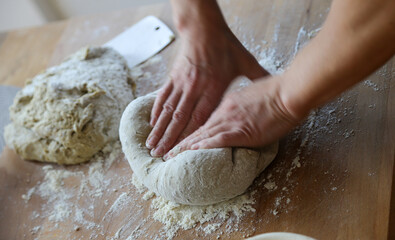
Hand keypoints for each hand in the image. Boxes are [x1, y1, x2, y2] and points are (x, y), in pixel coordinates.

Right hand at [146, 27, 267, 156]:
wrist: (205, 28)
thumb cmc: (226, 45)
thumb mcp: (245, 61)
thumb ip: (258, 76)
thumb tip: (274, 88)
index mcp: (214, 87)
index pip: (201, 117)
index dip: (191, 136)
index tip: (183, 152)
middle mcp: (195, 88)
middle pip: (181, 118)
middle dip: (170, 139)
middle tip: (160, 155)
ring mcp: (182, 82)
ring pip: (169, 110)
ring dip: (160, 129)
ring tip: (151, 145)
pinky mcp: (173, 76)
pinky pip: (163, 97)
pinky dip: (157, 111)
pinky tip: (152, 123)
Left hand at [164, 76, 306, 158]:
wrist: (287, 92)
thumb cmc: (278, 92)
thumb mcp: (256, 93)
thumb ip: (247, 102)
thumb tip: (246, 109)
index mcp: (229, 103)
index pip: (206, 119)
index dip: (193, 130)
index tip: (183, 137)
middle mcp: (225, 112)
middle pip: (199, 128)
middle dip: (182, 140)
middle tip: (168, 150)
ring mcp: (231, 120)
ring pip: (203, 135)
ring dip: (186, 147)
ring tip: (172, 155)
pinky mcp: (240, 130)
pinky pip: (216, 140)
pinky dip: (203, 147)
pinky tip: (191, 153)